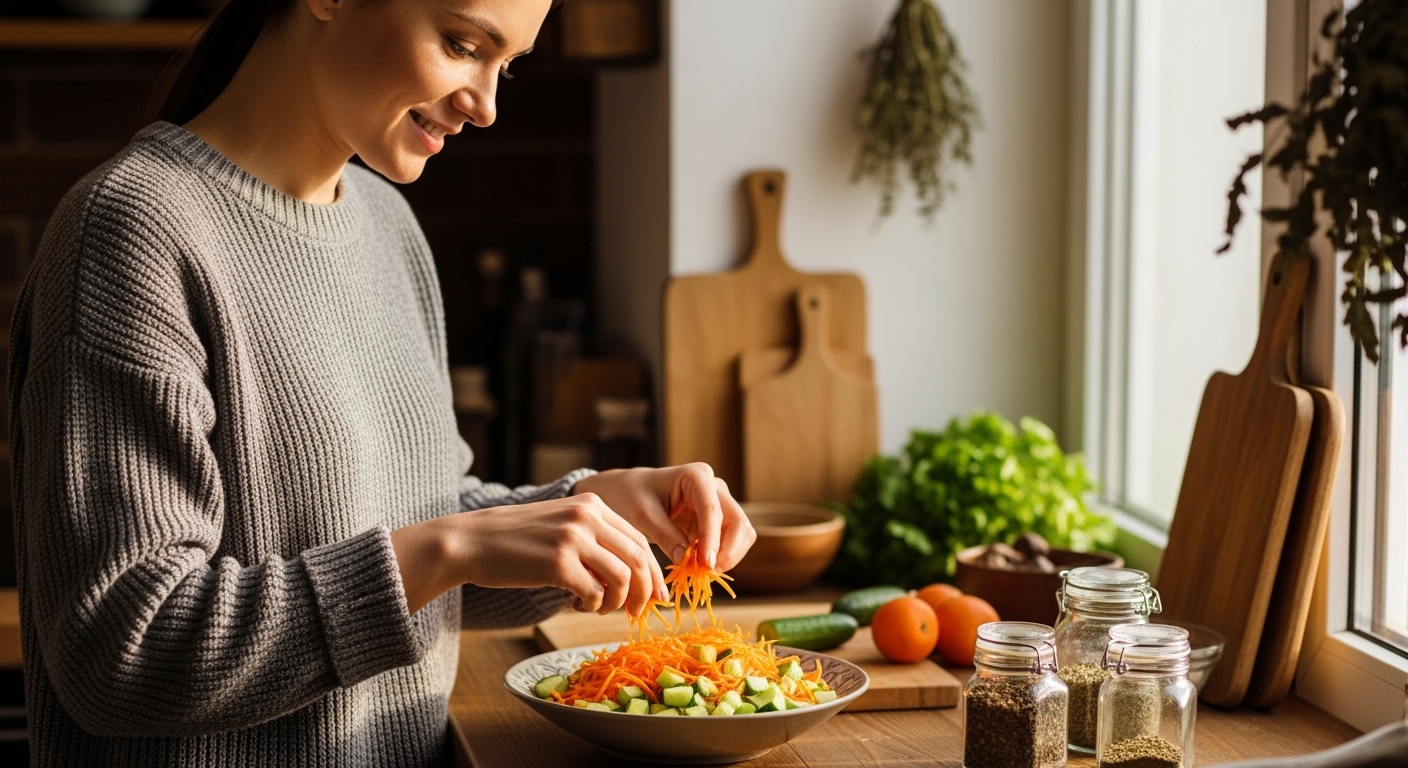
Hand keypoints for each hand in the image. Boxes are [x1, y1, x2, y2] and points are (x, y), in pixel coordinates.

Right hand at [390, 493, 666, 615]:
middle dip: (643, 591)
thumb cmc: (515, 540)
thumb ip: (593, 540)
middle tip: (635, 612)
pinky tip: (577, 606)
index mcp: (591, 504)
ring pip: (623, 578)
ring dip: (617, 602)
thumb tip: (630, 576)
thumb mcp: (560, 525)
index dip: (652, 572)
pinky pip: (596, 593)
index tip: (653, 596)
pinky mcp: (558, 564)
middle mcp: (587, 516)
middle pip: (639, 558)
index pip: (639, 539)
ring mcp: (573, 538)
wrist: (469, 541)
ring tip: (598, 608)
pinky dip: (594, 607)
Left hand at [572, 463, 756, 571]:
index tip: (707, 565)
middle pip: (738, 522)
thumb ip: (665, 535)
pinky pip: (729, 542)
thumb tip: (687, 560)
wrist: (627, 493)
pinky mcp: (716, 522)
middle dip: (728, 550)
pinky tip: (698, 567)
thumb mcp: (642, 516)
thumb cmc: (631, 497)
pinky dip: (720, 557)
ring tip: (701, 572)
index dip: (713, 540)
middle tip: (707, 573)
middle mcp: (714, 487)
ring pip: (741, 534)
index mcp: (696, 476)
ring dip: (727, 556)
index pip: (714, 510)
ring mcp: (718, 504)